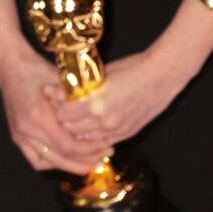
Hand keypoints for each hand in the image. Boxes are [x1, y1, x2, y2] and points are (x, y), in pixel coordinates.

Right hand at [0, 42, 100, 174]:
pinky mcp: (16, 135)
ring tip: (88, 162)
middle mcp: (27, 130)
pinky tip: (66, 159)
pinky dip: (52, 162)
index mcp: (39, 117)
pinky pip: (35, 158)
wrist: (10, 66)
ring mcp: (19, 134)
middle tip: (103, 157)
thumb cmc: (37, 70)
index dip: (89, 150)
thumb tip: (101, 121)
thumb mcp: (63, 83)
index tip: (105, 146)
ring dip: (69, 165)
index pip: (68, 146)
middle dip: (85, 161)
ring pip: (47, 162)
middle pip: (60, 158)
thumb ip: (79, 104)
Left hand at [52, 47, 191, 149]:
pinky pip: (101, 142)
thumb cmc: (130, 69)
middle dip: (62, 120)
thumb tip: (50, 89)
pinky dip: (91, 137)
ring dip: (75, 130)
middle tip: (58, 109)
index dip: (55, 107)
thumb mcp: (98, 73)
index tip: (52, 99)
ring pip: (84, 139)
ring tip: (72, 118)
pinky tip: (89, 126)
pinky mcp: (126, 134)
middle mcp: (104, 120)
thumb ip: (75, 86)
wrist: (162, 77)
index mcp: (95, 102)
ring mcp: (116, 129)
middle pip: (70, 129)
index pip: (63, 114)